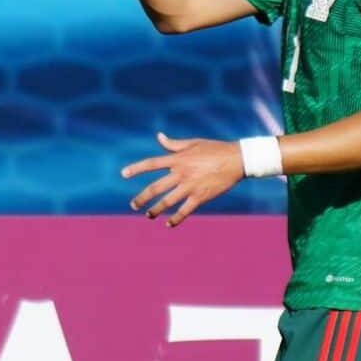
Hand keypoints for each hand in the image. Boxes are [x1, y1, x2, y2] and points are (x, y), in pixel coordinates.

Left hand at [121, 133, 243, 226]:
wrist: (237, 160)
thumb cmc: (215, 149)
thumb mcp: (193, 143)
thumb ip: (174, 144)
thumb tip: (159, 136)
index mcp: (178, 159)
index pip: (151, 164)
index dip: (136, 168)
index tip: (123, 174)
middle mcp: (181, 173)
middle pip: (155, 188)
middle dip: (142, 198)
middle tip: (133, 205)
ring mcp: (190, 186)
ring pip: (167, 202)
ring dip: (155, 210)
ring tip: (148, 215)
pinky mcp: (200, 197)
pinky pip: (184, 211)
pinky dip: (175, 219)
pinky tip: (168, 224)